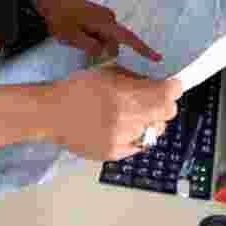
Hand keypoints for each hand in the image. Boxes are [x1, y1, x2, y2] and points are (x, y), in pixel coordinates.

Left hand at [29, 0, 162, 59]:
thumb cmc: (58, 18)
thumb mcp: (71, 37)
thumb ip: (90, 47)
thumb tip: (105, 51)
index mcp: (104, 22)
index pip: (128, 39)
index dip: (143, 49)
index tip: (158, 58)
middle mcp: (108, 18)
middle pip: (112, 43)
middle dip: (98, 48)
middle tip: (75, 40)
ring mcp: (104, 16)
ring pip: (105, 39)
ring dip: (93, 42)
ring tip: (73, 33)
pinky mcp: (99, 16)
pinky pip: (101, 33)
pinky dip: (91, 36)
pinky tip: (76, 30)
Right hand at [49, 63, 182, 159]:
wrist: (52, 112)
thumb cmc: (79, 86)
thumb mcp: (110, 72)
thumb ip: (137, 79)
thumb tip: (159, 83)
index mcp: (127, 94)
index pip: (169, 93)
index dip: (173, 88)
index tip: (170, 85)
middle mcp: (128, 119)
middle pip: (168, 113)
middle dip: (164, 104)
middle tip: (152, 100)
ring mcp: (122, 139)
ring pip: (155, 131)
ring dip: (151, 122)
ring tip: (133, 115)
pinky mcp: (114, 154)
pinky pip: (140, 145)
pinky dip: (137, 136)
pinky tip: (123, 127)